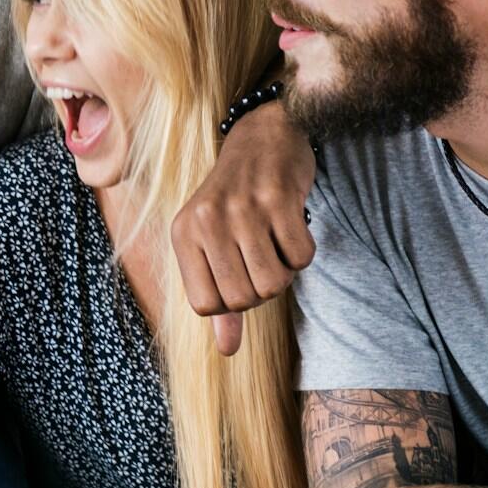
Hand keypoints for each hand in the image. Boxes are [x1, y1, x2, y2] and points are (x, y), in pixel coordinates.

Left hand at [171, 100, 315, 354]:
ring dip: (285, 272)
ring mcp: (242, 209)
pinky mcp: (278, 198)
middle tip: (263, 258)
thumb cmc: (234, 201)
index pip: (206, 306)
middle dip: (262, 290)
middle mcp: (206, 221)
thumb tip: (227, 351)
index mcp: (183, 235)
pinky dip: (304, 252)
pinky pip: (301, 257)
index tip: (239, 275)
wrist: (263, 136)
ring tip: (276, 244)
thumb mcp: (211, 244)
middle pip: (243, 298)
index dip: (232, 302)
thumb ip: (219, 300)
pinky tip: (292, 227)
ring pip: (274, 283)